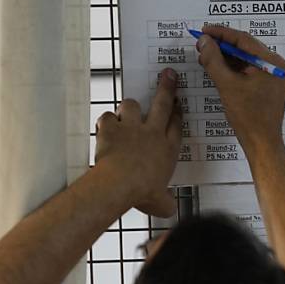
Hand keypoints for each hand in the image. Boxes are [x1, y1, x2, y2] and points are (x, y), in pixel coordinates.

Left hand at [94, 68, 181, 216]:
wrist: (120, 184)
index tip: (178, 104)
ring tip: (128, 112)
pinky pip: (107, 117)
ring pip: (132, 105)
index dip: (178, 114)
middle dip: (166, 88)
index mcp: (167, 150)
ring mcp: (131, 128)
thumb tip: (168, 208)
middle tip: (168, 74)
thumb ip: (165, 202)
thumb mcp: (160, 203)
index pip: (177, 126)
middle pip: (163, 104)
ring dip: (130, 107)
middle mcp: (152, 134)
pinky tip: (106, 127)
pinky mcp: (112, 128)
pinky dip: (106, 121)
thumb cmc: (142, 193)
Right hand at [195, 25, 284, 155]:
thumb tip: (203, 41)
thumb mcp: (227, 85)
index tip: (203, 30)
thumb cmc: (248, 116)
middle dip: (222, 45)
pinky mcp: (269, 85)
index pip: (244, 39)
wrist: (261, 142)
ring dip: (226, 56)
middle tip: (202, 43)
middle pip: (246, 47)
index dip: (221, 33)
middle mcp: (277, 65)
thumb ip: (213, 60)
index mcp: (272, 62)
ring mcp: (274, 75)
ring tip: (206, 55)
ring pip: (246, 58)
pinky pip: (249, 69)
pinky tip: (218, 67)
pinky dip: (234, 67)